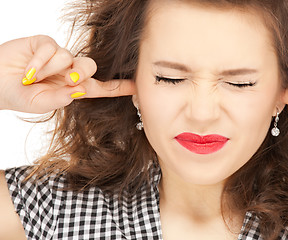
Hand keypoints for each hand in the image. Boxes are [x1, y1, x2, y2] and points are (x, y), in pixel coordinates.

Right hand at [0, 35, 135, 113]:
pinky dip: (40, 61)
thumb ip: (59, 98)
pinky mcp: (44, 44)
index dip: (118, 87)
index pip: (101, 87)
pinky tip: (28, 70)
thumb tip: (77, 91)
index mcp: (74, 88)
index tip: (136, 87)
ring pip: (69, 56)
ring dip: (50, 69)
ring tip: (34, 78)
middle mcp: (69, 71)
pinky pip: (51, 47)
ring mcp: (58, 57)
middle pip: (90, 66)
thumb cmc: (19, 96)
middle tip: (69, 80)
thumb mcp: (40, 103)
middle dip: (81, 72)